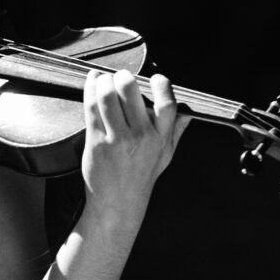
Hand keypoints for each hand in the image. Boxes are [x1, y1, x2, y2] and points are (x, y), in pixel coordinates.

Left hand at [80, 67, 188, 227]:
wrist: (118, 203)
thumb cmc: (141, 177)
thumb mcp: (166, 155)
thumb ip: (177, 131)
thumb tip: (189, 113)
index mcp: (160, 137)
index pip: (167, 103)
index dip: (162, 84)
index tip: (154, 78)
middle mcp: (140, 136)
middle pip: (130, 91)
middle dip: (123, 76)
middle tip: (121, 77)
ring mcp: (117, 139)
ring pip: (108, 96)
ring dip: (104, 81)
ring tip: (104, 80)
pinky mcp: (96, 142)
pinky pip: (91, 108)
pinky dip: (90, 90)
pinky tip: (93, 83)